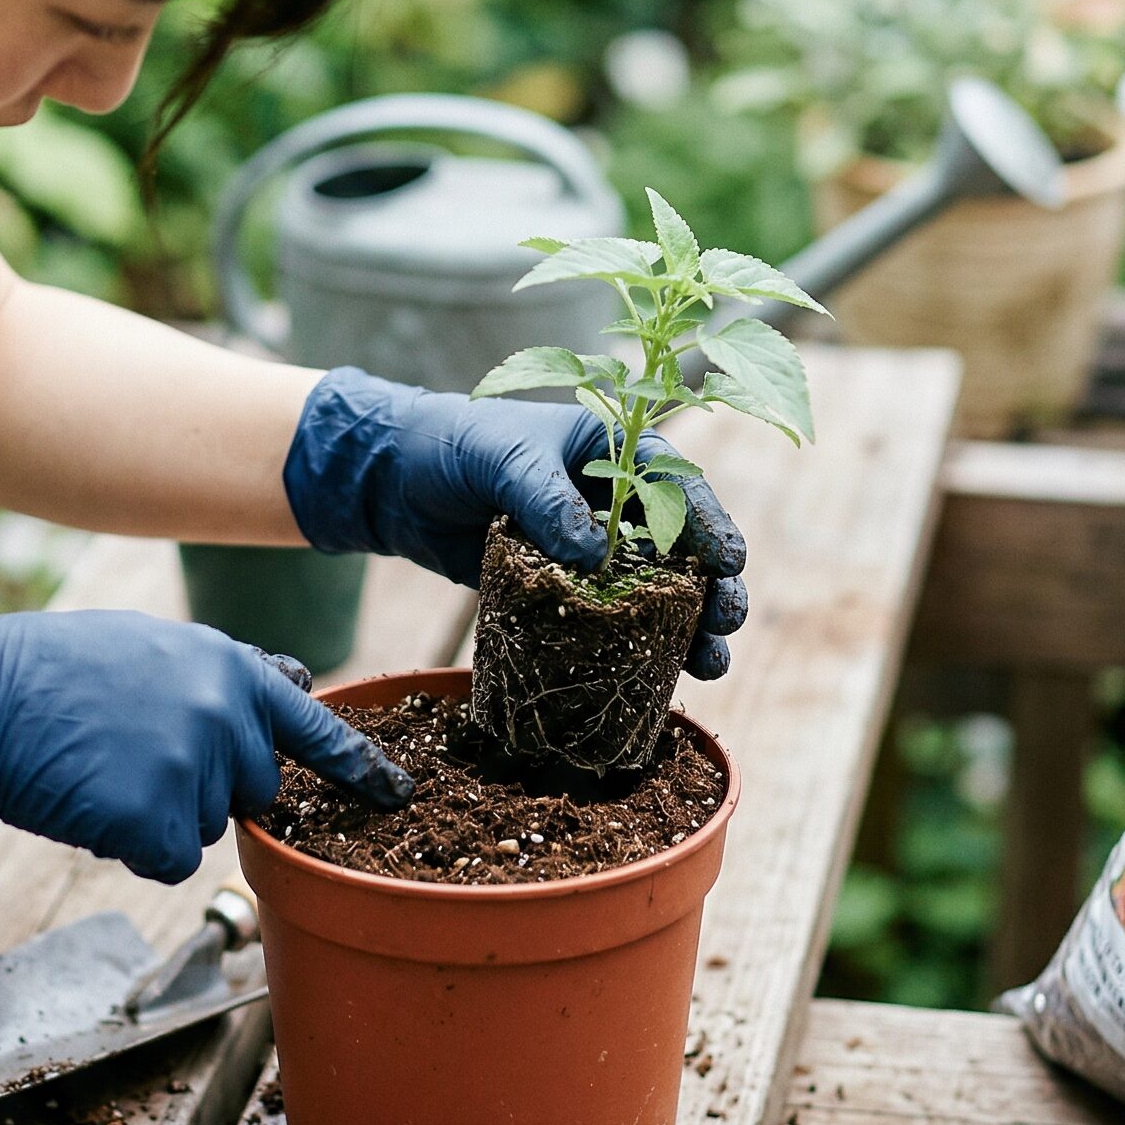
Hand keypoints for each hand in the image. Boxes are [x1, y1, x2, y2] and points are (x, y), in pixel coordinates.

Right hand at [0, 611, 411, 880]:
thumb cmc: (57, 669)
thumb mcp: (157, 644)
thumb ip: (228, 670)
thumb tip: (292, 676)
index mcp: (231, 668)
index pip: (312, 725)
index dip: (356, 765)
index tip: (396, 794)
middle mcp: (227, 717)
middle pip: (256, 787)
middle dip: (210, 785)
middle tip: (139, 754)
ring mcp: (194, 769)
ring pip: (207, 826)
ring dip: (163, 814)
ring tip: (104, 766)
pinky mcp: (157, 820)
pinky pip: (169, 858)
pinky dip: (134, 845)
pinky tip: (93, 801)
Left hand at [281, 368, 747, 678]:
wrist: (393, 479)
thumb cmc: (454, 445)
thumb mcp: (503, 457)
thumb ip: (546, 498)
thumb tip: (593, 555)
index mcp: (613, 451)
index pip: (677, 486)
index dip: (711, 524)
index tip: (730, 563)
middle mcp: (611, 502)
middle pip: (682, 548)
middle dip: (712, 588)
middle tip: (726, 622)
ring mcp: (588, 550)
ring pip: (652, 592)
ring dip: (685, 628)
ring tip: (708, 664)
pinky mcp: (558, 589)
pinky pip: (602, 621)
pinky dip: (630, 649)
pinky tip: (656, 679)